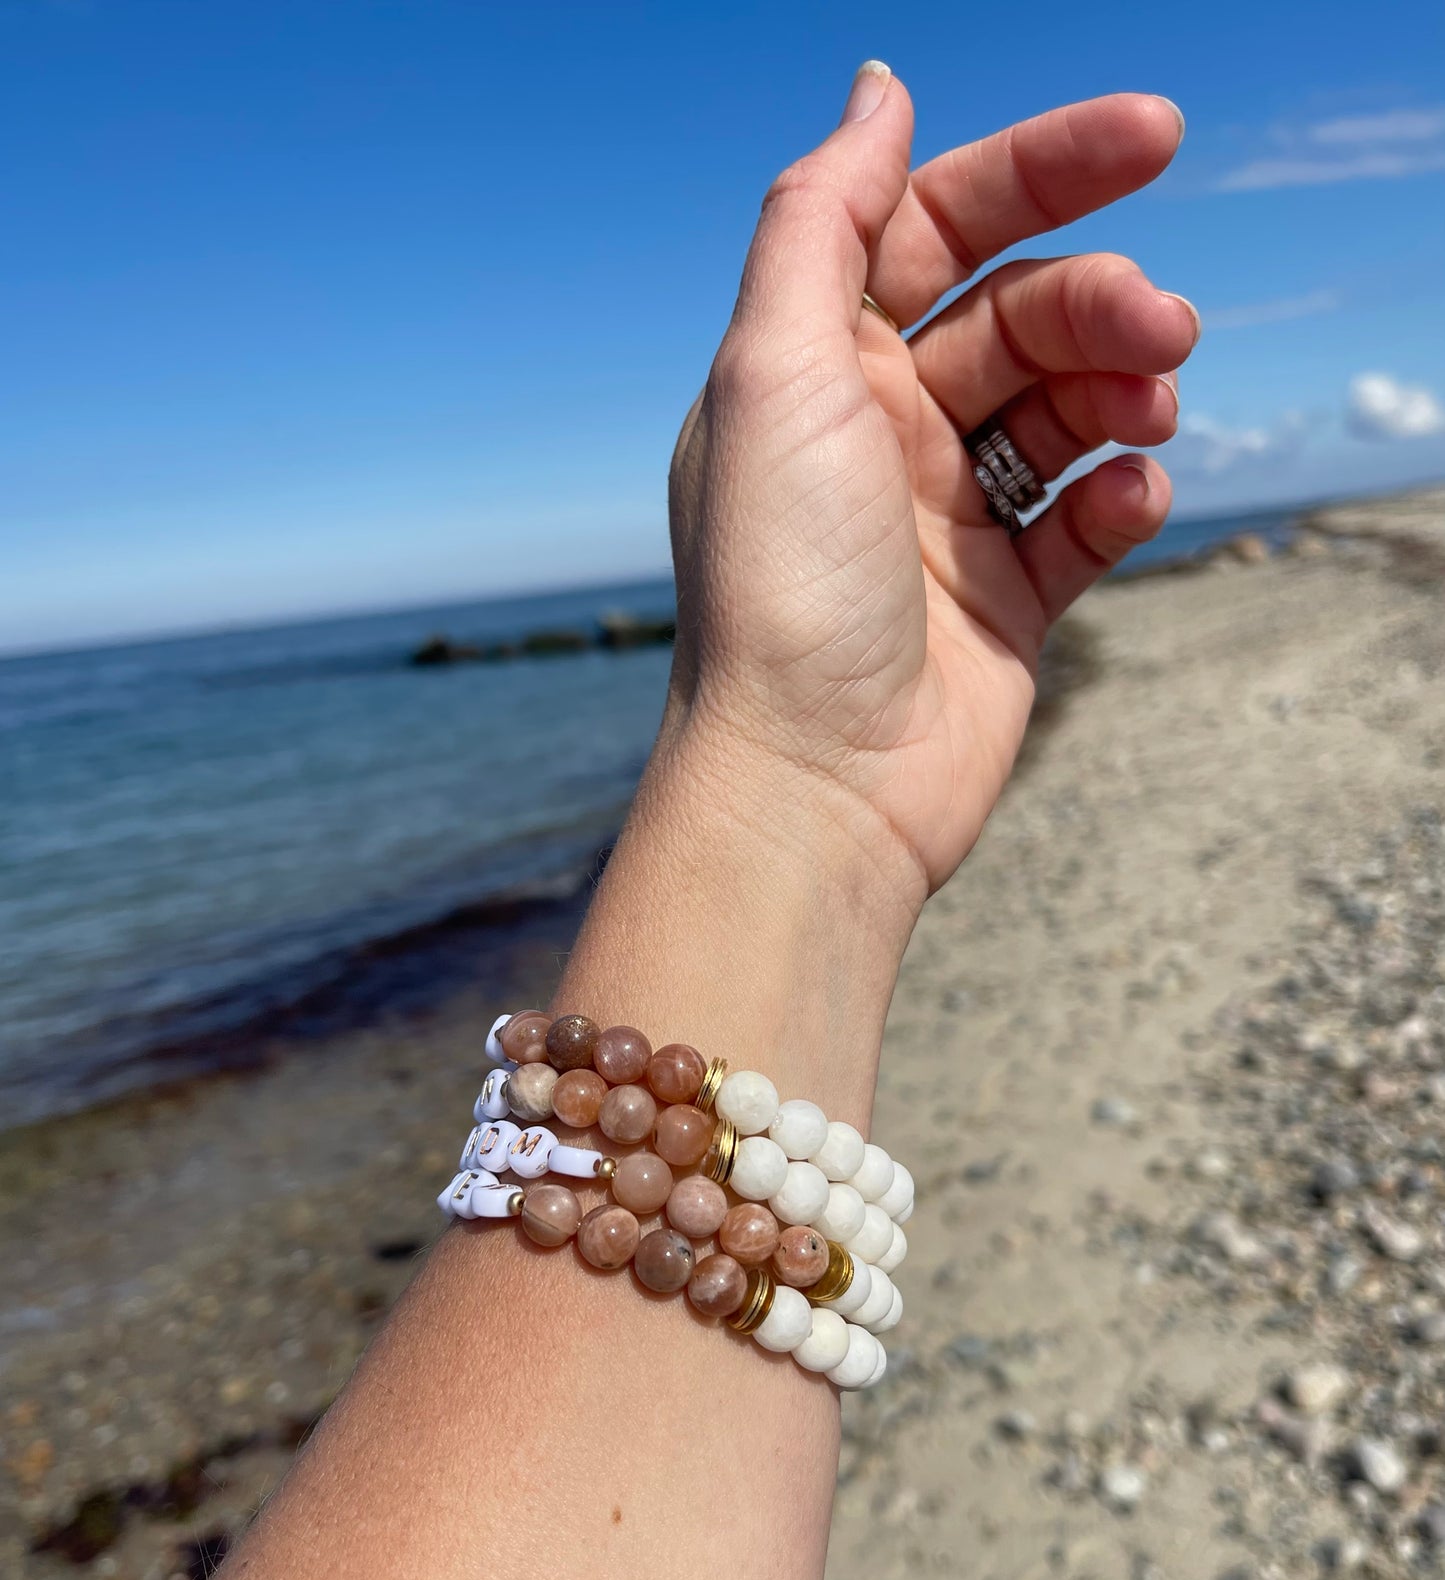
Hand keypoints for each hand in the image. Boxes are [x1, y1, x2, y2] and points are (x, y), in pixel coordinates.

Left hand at [664, 69, 1195, 898]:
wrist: (816, 784)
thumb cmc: (780, 584)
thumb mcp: (775, 372)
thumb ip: (822, 220)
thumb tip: (877, 89)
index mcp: (816, 366)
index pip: (937, 226)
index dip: (1041, 170)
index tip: (1154, 134)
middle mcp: (879, 430)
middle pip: (1019, 314)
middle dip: (1101, 302)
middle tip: (1166, 329)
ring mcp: (946, 514)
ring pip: (1069, 407)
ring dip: (1124, 392)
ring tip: (1147, 418)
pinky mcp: (1007, 595)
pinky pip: (1089, 513)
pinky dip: (1122, 494)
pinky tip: (1127, 502)